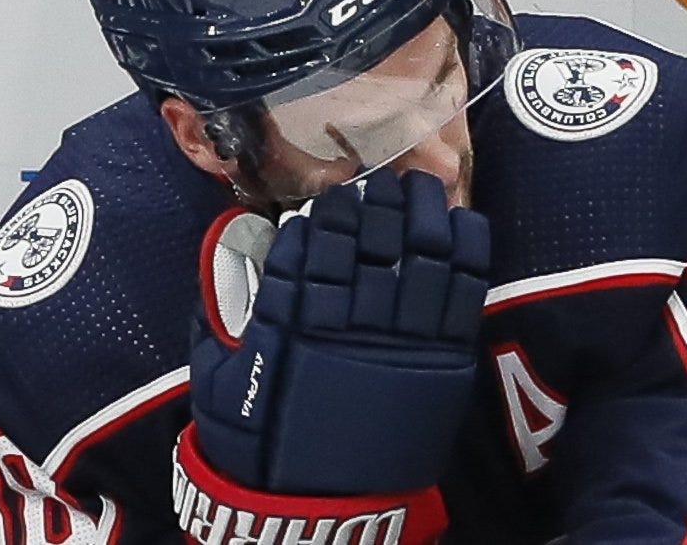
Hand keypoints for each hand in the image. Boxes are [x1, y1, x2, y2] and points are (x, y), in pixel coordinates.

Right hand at [188, 171, 492, 496]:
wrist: (317, 507)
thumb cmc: (262, 451)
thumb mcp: (220, 386)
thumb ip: (221, 325)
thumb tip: (226, 272)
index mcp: (292, 321)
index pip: (311, 246)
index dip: (324, 215)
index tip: (332, 196)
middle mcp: (347, 319)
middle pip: (368, 237)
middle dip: (374, 201)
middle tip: (381, 180)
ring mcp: (399, 336)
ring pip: (419, 249)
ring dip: (421, 209)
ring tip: (418, 186)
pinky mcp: (444, 356)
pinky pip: (463, 287)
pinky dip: (465, 246)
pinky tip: (462, 219)